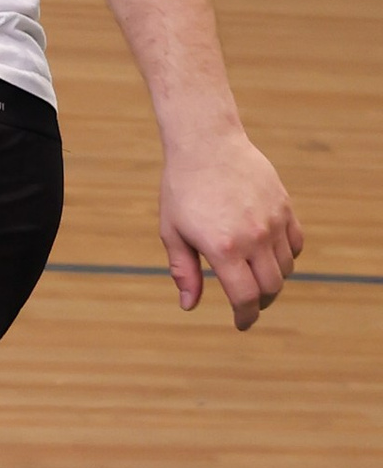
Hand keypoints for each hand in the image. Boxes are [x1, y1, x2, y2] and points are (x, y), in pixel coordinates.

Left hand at [160, 126, 301, 328]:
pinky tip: (270, 257)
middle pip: (270, 287)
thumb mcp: (172, 231)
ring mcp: (273, 221)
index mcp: (223, 248)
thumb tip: (189, 305)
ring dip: (273, 280)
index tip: (241, 323)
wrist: (207, 144)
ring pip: (285, 268)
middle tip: (247, 304)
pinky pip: (296, 244)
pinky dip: (287, 257)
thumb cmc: (182, 188)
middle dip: (259, 302)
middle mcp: (253, 238)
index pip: (245, 298)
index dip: (245, 317)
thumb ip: (184, 270)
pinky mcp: (285, 207)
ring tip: (255, 279)